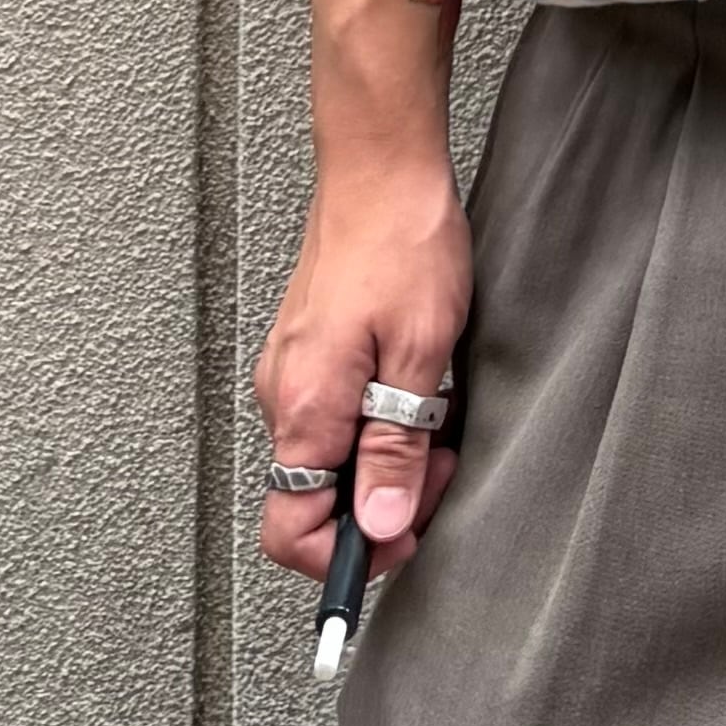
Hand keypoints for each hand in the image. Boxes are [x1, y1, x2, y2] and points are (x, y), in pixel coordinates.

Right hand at [253, 159, 470, 581]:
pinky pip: (336, 417)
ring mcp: (294, 373)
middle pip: (316, 501)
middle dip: (383, 502)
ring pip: (330, 459)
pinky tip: (416, 391)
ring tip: (436, 419)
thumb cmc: (402, 243)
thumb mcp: (420, 353)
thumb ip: (396, 446)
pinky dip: (378, 422)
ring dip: (386, 459)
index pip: (290, 532)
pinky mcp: (311, 352)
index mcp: (304, 408)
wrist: (380, 168)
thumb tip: (379, 524)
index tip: (404, 536)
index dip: (348, 556)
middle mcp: (285, 396)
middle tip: (441, 465)